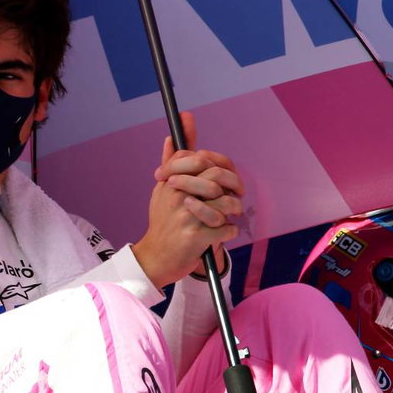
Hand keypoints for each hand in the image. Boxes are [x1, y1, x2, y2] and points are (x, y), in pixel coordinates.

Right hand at [132, 112, 243, 288]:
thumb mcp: (162, 190)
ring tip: (229, 214)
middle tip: (236, 192)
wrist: (156, 257)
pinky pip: (227, 228)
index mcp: (170, 182)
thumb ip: (170, 162)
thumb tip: (172, 134)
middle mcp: (177, 196)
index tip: (223, 174)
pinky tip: (222, 232)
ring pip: (227, 202)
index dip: (217, 163)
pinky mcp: (196, 237)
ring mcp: (187, 217)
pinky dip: (230, 231)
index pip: (198, 158)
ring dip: (234, 209)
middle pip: (216, 176)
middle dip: (233, 183)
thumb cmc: (163, 221)